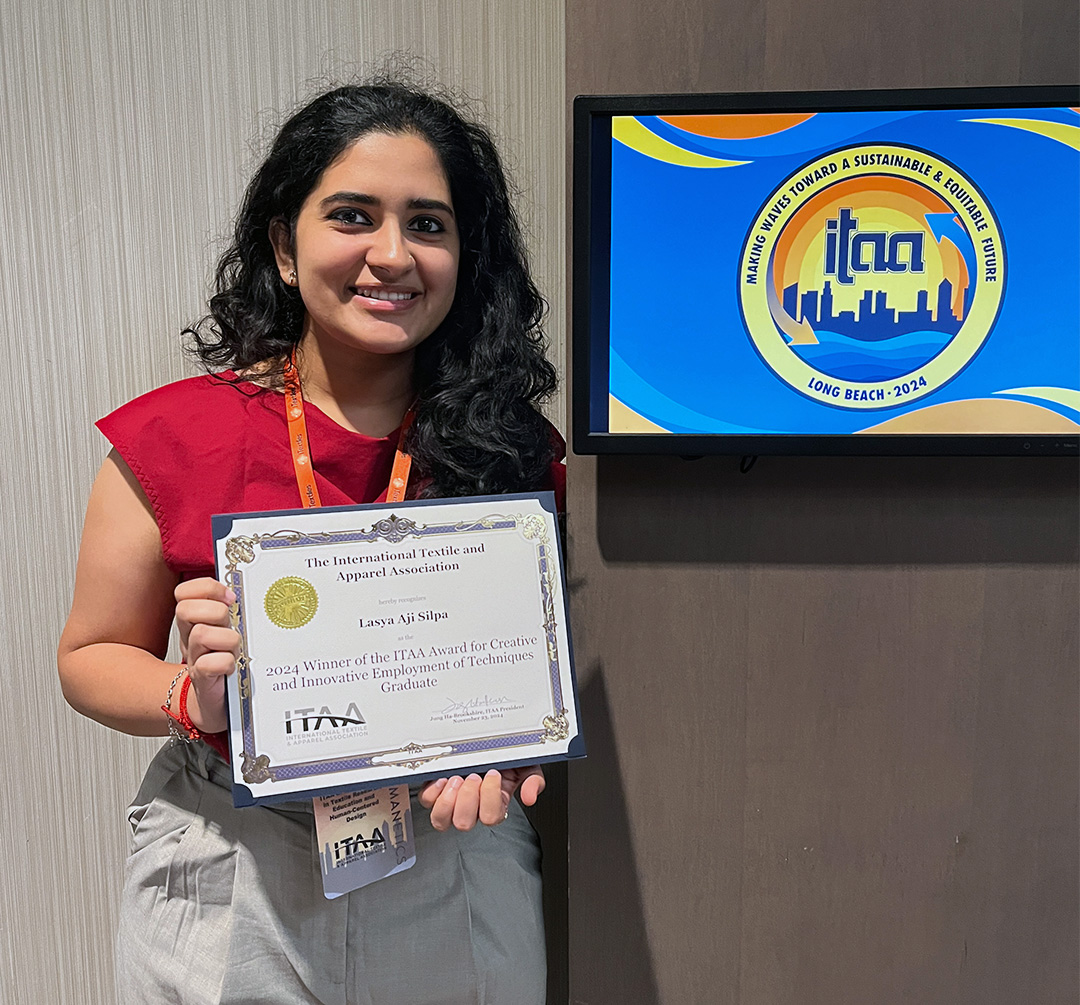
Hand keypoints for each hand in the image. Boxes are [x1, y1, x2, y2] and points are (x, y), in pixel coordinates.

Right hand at [174, 578, 240, 732]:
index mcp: (196, 621)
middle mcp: (190, 637)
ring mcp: (194, 658)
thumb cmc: (224, 663)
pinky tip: (231, 667)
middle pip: (185, 609)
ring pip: (201, 634)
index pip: (186, 592)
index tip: (230, 598)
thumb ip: (230, 610)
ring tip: (234, 649)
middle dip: (214, 611)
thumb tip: (242, 589)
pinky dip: (225, 663)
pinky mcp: (202, 680)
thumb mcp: (226, 630)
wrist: (215, 703)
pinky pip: (209, 664)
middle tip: (229, 624)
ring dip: (226, 639)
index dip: (208, 588)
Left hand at [419, 766, 544, 830]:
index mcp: (494, 804)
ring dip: (448, 800)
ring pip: (441, 820)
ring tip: (456, 778)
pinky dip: (432, 791)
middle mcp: (472, 807)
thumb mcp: (527, 764)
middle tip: (474, 776)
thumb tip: (529, 797)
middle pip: (464, 823)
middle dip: (468, 798)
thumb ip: (533, 781)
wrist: (488, 741)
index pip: (491, 817)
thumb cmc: (505, 755)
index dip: (490, 799)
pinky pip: (426, 801)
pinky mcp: (435, 791)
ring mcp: (451, 801)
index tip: (494, 774)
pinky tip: (441, 777)